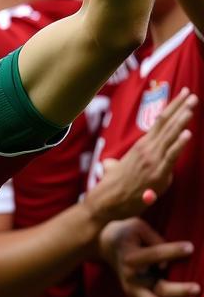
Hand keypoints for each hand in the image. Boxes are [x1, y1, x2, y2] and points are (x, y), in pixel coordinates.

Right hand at [85, 87, 195, 222]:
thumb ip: (120, 164)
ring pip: (169, 135)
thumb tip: (112, 166)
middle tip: (192, 94)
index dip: (172, 107)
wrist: (105, 202)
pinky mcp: (156, 173)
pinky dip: (179, 143)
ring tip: (192, 105)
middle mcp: (146, 149)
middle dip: (180, 108)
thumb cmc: (112, 187)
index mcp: (141, 146)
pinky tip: (188, 133)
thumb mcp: (116, 169)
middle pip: (165, 123)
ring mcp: (151, 160)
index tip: (183, 95)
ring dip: (182, 120)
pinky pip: (170, 155)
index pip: (159, 122)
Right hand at [99, 218, 197, 296]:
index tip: (190, 247)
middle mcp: (131, 281)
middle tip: (197, 288)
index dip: (173, 251)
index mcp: (130, 259)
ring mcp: (134, 295)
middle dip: (179, 293)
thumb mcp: (137, 227)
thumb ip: (155, 239)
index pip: (154, 256)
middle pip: (157, 293)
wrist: (107, 246)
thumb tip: (169, 263)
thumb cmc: (128, 235)